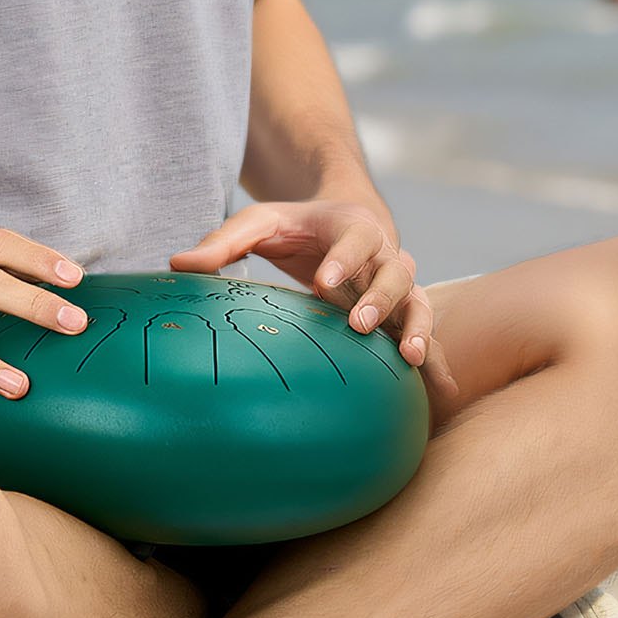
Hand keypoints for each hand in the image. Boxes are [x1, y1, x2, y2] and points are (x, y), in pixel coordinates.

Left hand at [169, 199, 458, 404]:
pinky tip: (440, 395)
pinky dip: (438, 363)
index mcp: (352, 226)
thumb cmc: (295, 226)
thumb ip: (222, 242)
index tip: (323, 282)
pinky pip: (425, 337)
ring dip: (418, 329)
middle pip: (396, 273)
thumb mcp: (259, 223)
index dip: (343, 259)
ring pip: (419, 303)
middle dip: (380, 299)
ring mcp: (399, 287)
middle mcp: (385, 254)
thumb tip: (177, 264)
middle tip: (358, 324)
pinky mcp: (403, 316)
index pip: (354, 238)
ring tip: (411, 359)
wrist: (341, 224)